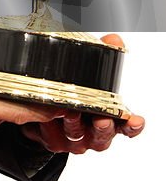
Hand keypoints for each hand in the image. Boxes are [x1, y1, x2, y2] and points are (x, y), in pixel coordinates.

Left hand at [19, 34, 145, 154]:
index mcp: (107, 116)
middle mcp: (93, 132)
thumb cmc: (74, 88)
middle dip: (104, 127)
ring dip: (75, 126)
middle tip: (102, 119)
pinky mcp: (53, 141)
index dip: (132, 124)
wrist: (44, 109)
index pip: (125, 125)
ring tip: (70, 112)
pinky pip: (52, 138)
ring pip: (78, 136)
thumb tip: (115, 39)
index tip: (136, 120)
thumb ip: (103, 54)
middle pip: (103, 135)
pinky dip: (51, 129)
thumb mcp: (89, 71)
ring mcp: (75, 138)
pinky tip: (47, 121)